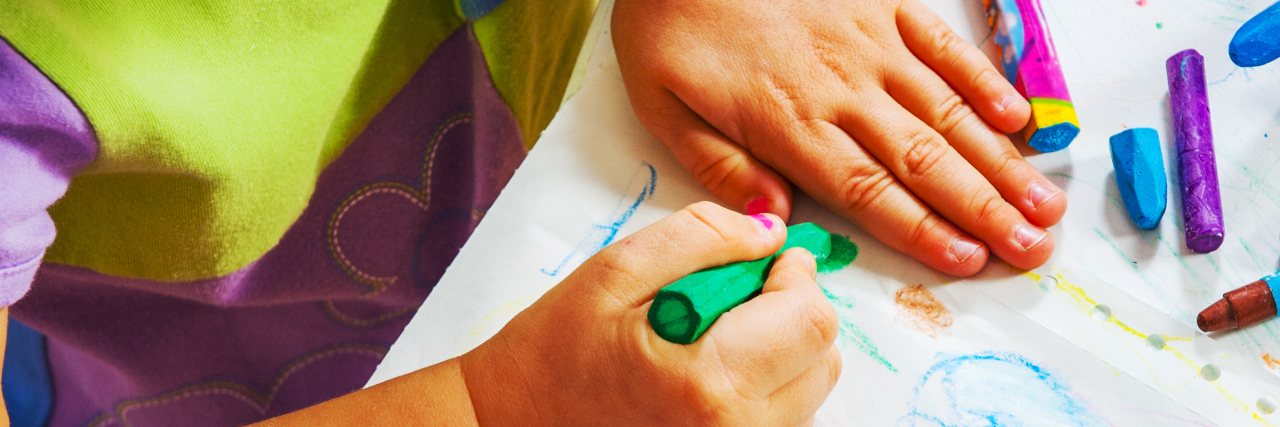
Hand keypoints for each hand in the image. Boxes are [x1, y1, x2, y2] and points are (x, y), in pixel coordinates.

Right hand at [460, 202, 840, 425]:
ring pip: (808, 393)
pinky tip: (710, 374)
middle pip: (823, 360)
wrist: (514, 424)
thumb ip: (702, 237)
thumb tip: (769, 232)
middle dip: (794, 314)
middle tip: (735, 298)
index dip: (797, 275)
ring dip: (781, 354)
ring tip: (712, 340)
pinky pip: (781, 422)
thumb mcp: (617, 270)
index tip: (767, 259)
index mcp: (709, 378)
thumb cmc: (554, 353)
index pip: (812, 319)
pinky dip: (765, 389)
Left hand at [612, 0, 1066, 275]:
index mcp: (787, 122)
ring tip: (1044, 202)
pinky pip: (942, 46)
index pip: (868, 190)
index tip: (971, 261)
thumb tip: (774, 217)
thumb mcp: (662, 105)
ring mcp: (868, 43)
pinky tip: (1019, 118)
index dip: (922, 229)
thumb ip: (718, 166)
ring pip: (945, 111)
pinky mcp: (880, 5)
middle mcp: (841, 88)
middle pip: (922, 160)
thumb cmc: (671, 24)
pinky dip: (984, 82)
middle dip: (983, 209)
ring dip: (999, 160)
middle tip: (1034, 248)